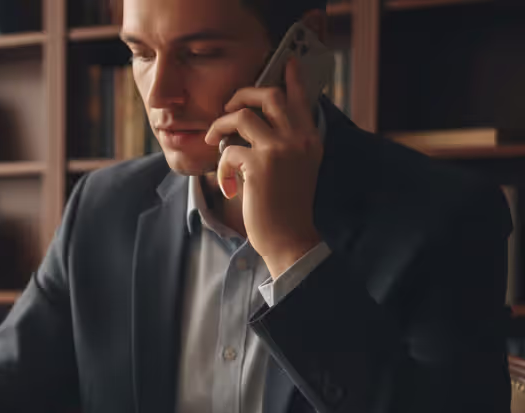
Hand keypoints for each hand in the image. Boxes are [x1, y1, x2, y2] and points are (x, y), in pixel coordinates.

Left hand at [203, 57, 324, 277]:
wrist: (290, 238)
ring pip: (241, 116)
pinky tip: (227, 186)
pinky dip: (221, 167)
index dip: (292, 78)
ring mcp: (280, 150)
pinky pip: (228, 151)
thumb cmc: (287, 206)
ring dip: (219, 126)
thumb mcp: (299, 168)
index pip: (301, 98)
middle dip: (242, 94)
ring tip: (213, 140)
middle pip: (268, 95)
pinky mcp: (259, 165)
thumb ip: (288, 143)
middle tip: (227, 106)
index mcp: (310, 138)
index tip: (286, 62)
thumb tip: (258, 121)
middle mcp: (299, 139)